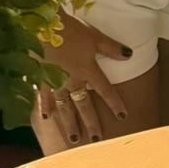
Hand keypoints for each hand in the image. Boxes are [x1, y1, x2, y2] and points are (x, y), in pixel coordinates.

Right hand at [38, 12, 132, 144]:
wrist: (39, 27)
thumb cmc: (68, 29)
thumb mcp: (93, 35)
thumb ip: (110, 47)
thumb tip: (129, 55)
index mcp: (87, 70)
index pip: (105, 89)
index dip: (114, 102)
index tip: (122, 116)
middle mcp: (72, 81)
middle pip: (84, 105)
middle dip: (91, 122)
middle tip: (97, 140)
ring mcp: (55, 82)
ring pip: (64, 107)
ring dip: (70, 123)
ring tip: (75, 139)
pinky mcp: (39, 79)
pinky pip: (43, 97)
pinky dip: (44, 107)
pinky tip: (46, 117)